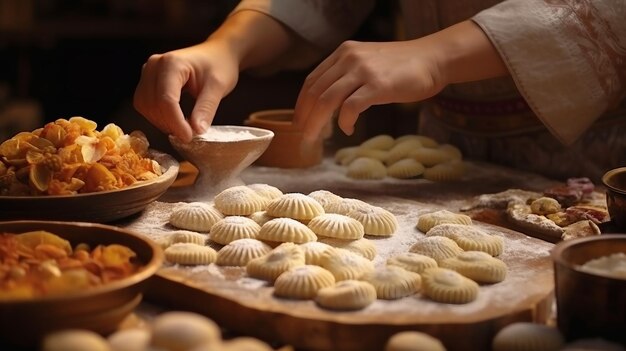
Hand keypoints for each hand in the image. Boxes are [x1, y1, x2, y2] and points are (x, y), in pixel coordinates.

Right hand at [133, 41, 239, 142]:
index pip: (166, 99)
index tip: (189, 137)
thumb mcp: (218, 87)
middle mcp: (154, 65)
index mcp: (172, 63)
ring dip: (162, 122)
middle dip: (170, 124)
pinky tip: (175, 119)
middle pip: (153, 104)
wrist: (216, 54)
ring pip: (145, 106)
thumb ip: (206, 108)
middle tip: (190, 134)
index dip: (176, 122)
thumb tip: (196, 131)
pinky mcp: (147, 80)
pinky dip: (158, 116)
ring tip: (184, 127)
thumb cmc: (219, 65)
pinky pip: (145, 104)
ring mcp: (148, 72)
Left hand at [293, 20, 507, 142]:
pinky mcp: (378, 85)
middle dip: (305, 118)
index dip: (302, 104)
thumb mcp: (367, 62)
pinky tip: (348, 130)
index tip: (300, 122)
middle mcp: (349, 58)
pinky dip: (345, 122)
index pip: (312, 80)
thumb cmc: (402, 66)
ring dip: (318, 123)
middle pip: (315, 92)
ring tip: (317, 138)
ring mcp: (363, 71)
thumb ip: (347, 77)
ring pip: (327, 100)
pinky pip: (351, 107)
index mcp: (343, 53)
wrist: (433, 59)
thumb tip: (329, 104)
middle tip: (304, 137)